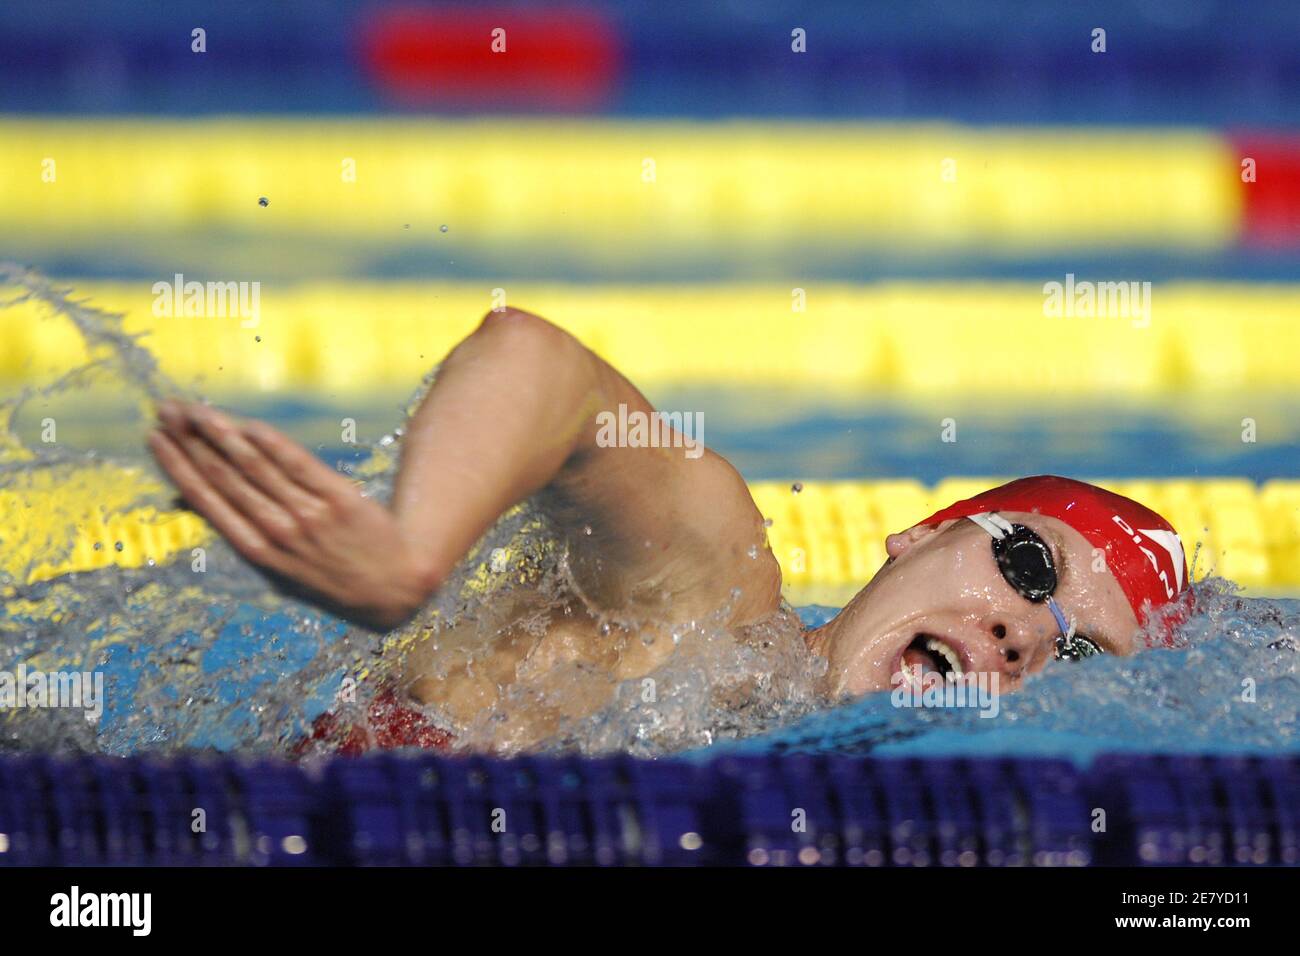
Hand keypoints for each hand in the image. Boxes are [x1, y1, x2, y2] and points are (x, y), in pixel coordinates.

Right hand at [148, 400, 436, 629]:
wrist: (396, 582)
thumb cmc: (336, 574)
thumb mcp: (284, 571)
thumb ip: (249, 537)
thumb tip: (204, 505)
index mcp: (258, 550)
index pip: (206, 500)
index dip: (177, 466)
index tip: (155, 439)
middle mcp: (277, 530)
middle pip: (223, 476)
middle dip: (189, 440)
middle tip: (165, 411)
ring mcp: (307, 513)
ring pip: (253, 466)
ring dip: (219, 433)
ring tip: (193, 409)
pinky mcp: (337, 497)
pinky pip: (296, 463)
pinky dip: (269, 442)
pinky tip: (246, 423)